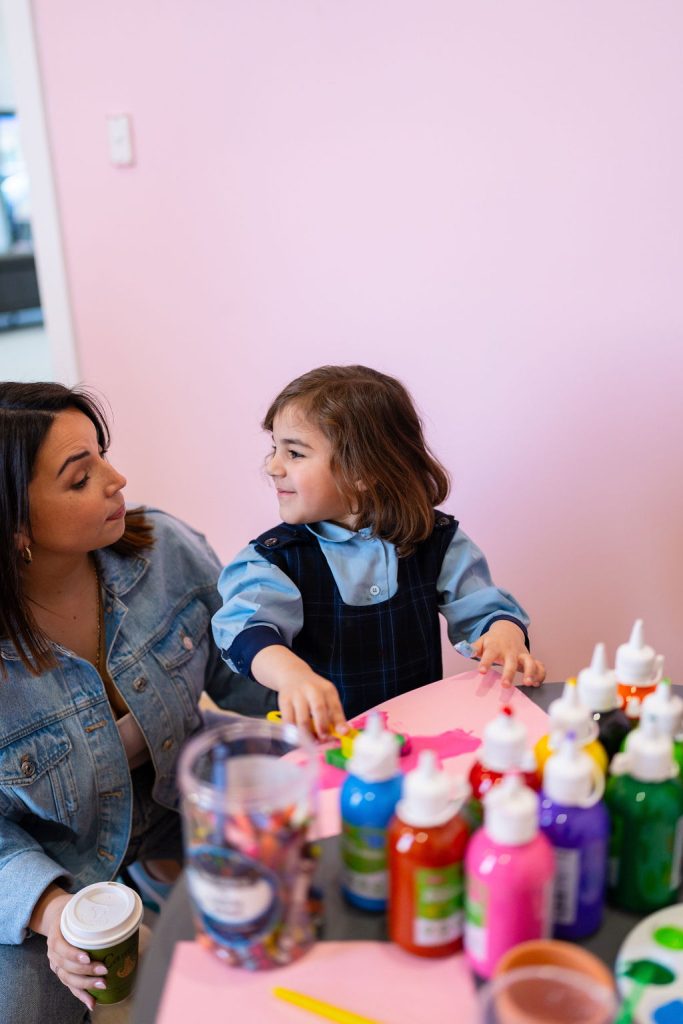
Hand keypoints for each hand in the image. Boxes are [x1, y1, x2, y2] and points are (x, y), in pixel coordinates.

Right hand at [44, 892, 107, 1011]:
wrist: (55, 916)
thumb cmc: (72, 911)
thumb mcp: (78, 905)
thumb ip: (96, 910)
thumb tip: (124, 915)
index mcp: (56, 934)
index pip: (60, 947)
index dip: (73, 954)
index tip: (88, 957)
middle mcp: (53, 952)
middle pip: (66, 966)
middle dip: (86, 971)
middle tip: (104, 970)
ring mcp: (57, 964)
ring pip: (68, 979)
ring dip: (85, 984)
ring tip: (102, 985)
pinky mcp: (62, 972)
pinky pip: (70, 987)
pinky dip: (81, 995)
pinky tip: (92, 1003)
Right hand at [278, 669, 347, 739]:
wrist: (292, 674)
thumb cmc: (313, 691)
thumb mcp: (327, 697)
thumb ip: (334, 714)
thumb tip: (342, 733)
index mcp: (327, 689)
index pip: (335, 706)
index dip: (339, 721)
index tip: (343, 733)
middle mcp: (312, 689)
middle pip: (318, 709)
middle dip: (322, 727)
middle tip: (324, 740)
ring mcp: (297, 695)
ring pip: (302, 720)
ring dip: (308, 735)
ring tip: (311, 743)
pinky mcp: (284, 701)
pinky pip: (289, 722)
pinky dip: (294, 733)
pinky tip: (298, 738)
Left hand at [472, 621, 545, 688]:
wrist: (508, 630)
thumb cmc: (492, 641)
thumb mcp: (481, 641)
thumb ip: (472, 648)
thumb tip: (461, 649)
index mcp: (496, 647)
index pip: (490, 654)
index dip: (485, 662)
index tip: (481, 671)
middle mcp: (510, 651)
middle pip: (511, 661)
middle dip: (509, 673)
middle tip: (505, 685)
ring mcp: (522, 654)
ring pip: (530, 661)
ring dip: (531, 672)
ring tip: (529, 683)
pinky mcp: (530, 659)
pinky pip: (539, 665)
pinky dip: (541, 674)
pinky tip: (537, 684)